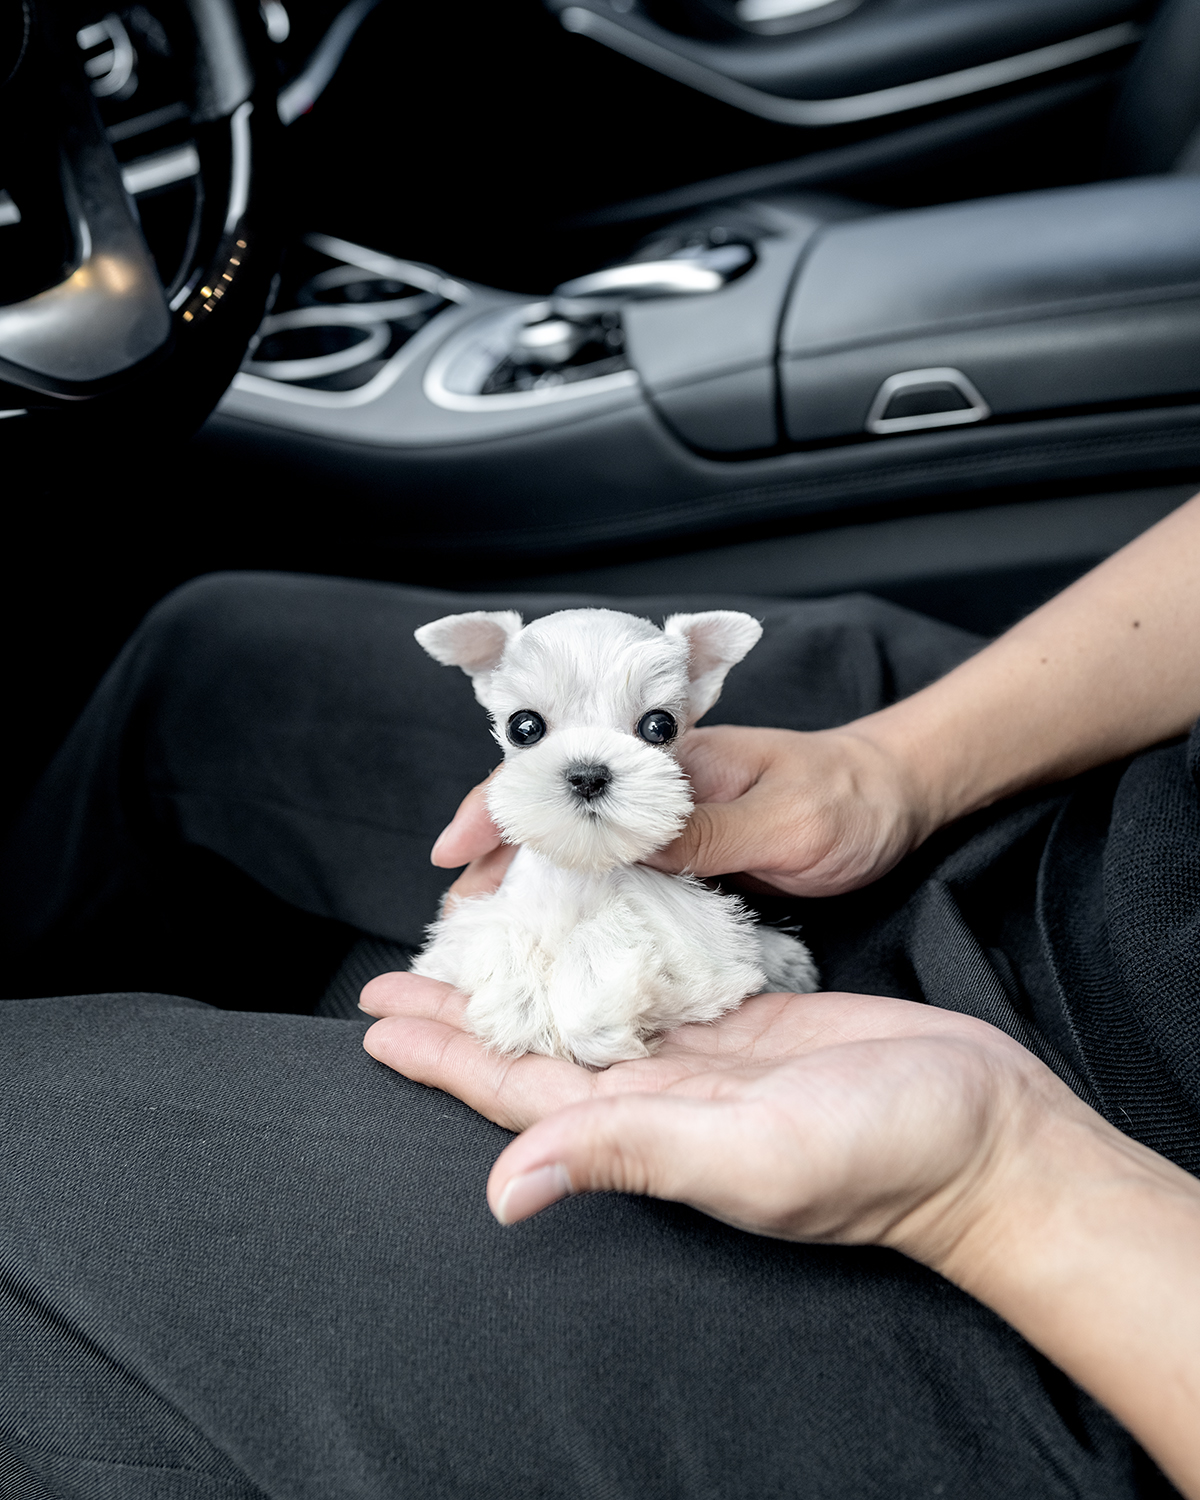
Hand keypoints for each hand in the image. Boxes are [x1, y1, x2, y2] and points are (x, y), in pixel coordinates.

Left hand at [359, 972, 1087, 1272]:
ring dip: (528, 980)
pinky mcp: (753, 1021)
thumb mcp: (751, 1154)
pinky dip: (608, 955)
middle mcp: (665, 1095)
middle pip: (538, 1046)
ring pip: (590, 1010)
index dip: (443, 1057)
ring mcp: (709, 1058)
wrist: (990, 1134)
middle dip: (466, 1012)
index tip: (376, 1018)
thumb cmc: (887, 1154)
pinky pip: (658, 982)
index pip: (516, 1090)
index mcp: (649, 1128)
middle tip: (397, 973)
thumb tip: (502, 1193)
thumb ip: (629, 1155)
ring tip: (474, 945)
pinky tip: (581, 932)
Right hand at [430, 724, 933, 900]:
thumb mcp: (790, 822)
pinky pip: (618, 878)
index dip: (504, 805)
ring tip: (481, 935)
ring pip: (578, 850)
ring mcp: (668, 824)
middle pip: (556, 815)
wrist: (895, 799)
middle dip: (495, 854)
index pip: (567, 773)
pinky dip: (578, 904)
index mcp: (670, 760)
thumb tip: (623, 846)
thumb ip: (710, 834)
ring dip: (527, 885)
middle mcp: (657, 788)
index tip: (457, 848)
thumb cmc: (851, 799)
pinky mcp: (686, 857)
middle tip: (452, 911)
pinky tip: (554, 939)